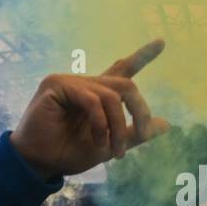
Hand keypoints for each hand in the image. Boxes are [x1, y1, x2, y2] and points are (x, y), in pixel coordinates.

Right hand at [9, 40, 170, 179]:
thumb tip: (167, 124)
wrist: (39, 163)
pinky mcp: (56, 85)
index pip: (123, 68)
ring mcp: (70, 81)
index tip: (161, 42)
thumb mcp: (110, 145)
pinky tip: (97, 140)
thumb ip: (134, 133)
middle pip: (126, 85)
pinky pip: (91, 100)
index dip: (142, 56)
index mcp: (98, 94)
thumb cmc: (68, 153)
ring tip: (114, 152)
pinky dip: (100, 123)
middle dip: (139, 112)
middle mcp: (86, 84)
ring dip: (118, 127)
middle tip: (139, 135)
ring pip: (111, 96)